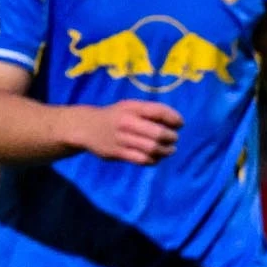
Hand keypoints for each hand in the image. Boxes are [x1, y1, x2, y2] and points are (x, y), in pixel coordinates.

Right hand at [66, 99, 182, 164]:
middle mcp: (126, 122)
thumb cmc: (116, 116)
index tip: (180, 124)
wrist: (86, 127)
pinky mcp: (116, 153)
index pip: (159, 112)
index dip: (174, 119)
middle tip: (174, 138)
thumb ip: (150, 112)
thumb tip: (176, 122)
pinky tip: (156, 157)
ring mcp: (121, 139)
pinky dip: (153, 160)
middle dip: (171, 137)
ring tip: (170, 150)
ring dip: (166, 151)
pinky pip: (141, 159)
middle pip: (158, 133)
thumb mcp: (130, 107)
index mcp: (132, 108)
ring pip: (151, 148)